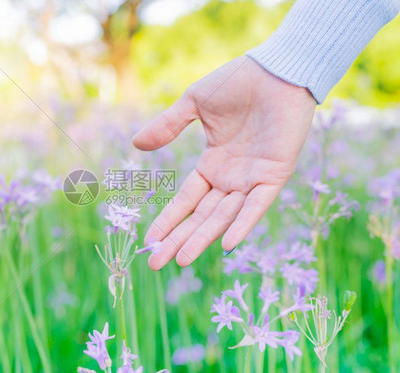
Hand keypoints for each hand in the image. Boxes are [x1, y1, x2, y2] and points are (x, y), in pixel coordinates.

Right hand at [132, 56, 315, 269]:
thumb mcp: (195, 104)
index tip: (149, 241)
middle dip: (179, 240)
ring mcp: (252, 179)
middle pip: (201, 216)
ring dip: (203, 238)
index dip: (168, 220)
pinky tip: (227, 243)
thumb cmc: (238, 82)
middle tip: (155, 264)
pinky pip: (257, 204)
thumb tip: (136, 145)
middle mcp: (231, 178)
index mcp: (213, 164)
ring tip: (181, 260)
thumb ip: (168, 125)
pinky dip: (243, 223)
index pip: (186, 200)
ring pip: (224, 216)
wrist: (277, 69)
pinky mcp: (275, 174)